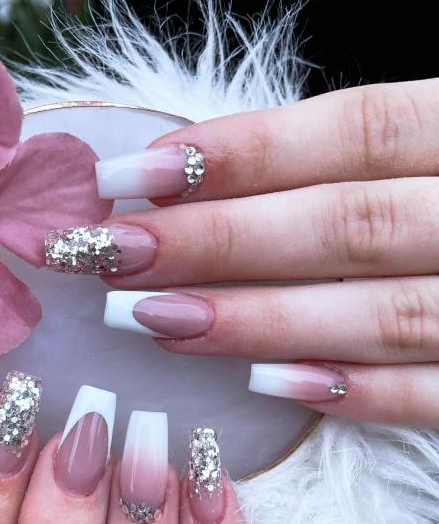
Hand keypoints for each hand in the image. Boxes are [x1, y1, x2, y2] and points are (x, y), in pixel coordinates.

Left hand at [90, 78, 438, 427]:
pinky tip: (268, 388)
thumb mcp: (437, 152)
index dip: (241, 155)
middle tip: (117, 256)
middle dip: (223, 241)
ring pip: (383, 312)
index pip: (355, 132)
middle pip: (351, 224)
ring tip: (158, 320)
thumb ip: (353, 164)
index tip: (132, 178)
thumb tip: (208, 176)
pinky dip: (357, 391)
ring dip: (262, 320)